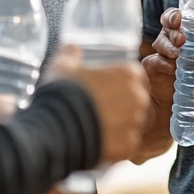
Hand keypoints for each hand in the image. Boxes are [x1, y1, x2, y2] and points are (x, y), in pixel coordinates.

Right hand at [48, 45, 150, 162]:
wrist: (54, 128)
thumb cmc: (62, 93)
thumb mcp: (63, 66)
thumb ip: (70, 54)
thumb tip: (71, 47)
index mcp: (129, 73)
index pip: (136, 76)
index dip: (123, 83)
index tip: (111, 90)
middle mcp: (138, 97)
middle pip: (138, 100)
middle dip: (124, 105)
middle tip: (104, 110)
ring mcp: (135, 122)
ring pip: (135, 123)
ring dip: (122, 125)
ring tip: (101, 127)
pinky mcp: (129, 145)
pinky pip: (128, 144)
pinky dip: (117, 144)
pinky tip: (101, 141)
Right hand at [144, 8, 193, 113]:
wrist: (183, 101)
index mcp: (183, 31)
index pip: (176, 15)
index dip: (176, 13)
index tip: (182, 16)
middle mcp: (170, 39)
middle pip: (166, 24)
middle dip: (172, 26)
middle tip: (182, 36)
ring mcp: (160, 53)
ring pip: (160, 41)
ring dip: (168, 45)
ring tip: (177, 52)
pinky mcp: (153, 68)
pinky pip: (154, 62)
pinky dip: (162, 63)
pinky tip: (171, 67)